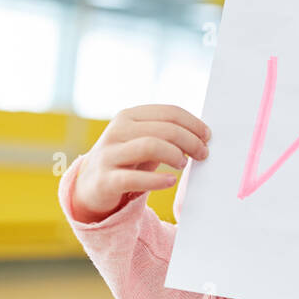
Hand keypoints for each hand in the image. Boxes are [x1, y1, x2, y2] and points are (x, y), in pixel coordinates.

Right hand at [71, 104, 210, 222]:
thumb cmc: (126, 160)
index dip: (193, 123)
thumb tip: (202, 133)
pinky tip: (171, 181)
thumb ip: (166, 132)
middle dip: (190, 141)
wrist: (91, 186)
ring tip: (183, 164)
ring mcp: (108, 154)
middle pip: (164, 129)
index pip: (169, 112)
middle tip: (203, 153)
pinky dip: (157, 180)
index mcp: (128, 116)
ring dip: (174, 155)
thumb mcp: (142, 139)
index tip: (207, 136)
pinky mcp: (105, 180)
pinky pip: (134, 178)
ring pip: (150, 146)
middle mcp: (117, 131)